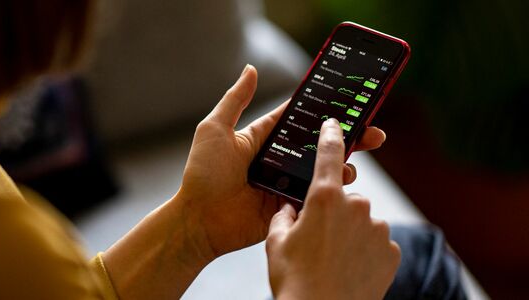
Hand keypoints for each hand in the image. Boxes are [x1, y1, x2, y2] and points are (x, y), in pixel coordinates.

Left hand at [174, 65, 386, 258]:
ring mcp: (285, 184)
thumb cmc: (202, 174)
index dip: (324, 111)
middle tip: (373, 134)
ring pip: (323, 171)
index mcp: (263, 139)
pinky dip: (332, 191)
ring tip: (354, 162)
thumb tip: (251, 68)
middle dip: (348, 138)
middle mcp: (278, 160)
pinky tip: (344, 185)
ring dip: (344, 165)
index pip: (300, 120)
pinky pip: (316, 197)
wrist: (199, 220)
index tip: (352, 102)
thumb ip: (235, 99)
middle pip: (319, 145)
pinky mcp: (289, 207)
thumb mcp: (215, 129)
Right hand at [265, 119, 400, 299]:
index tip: (335, 123)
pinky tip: (348, 268)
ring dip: (349, 233)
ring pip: (361, 221)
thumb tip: (290, 209)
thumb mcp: (275, 242)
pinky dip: (364, 251)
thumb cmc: (295, 280)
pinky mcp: (391, 251)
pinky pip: (375, 242)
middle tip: (315, 239)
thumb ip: (283, 216)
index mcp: (324, 198)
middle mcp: (356, 207)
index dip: (331, 135)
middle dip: (333, 212)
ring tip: (330, 259)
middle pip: (345, 197)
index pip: (329, 153)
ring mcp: (377, 229)